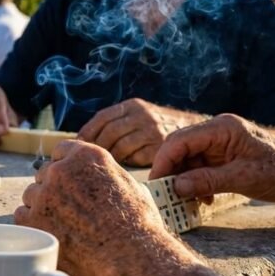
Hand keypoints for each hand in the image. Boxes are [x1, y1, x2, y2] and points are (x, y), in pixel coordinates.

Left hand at [14, 140, 193, 275]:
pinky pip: (21, 216)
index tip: (67, 181)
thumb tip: (106, 180)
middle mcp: (61, 170)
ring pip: (31, 196)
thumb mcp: (131, 186)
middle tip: (69, 211)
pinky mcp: (32, 220)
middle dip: (53, 190)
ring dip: (42, 208)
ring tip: (65, 227)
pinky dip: (32, 226)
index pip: (61, 151)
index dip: (64, 167)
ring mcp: (44, 194)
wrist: (130, 257)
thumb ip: (107, 175)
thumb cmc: (138, 226)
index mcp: (87, 156)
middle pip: (44, 175)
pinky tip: (52, 235)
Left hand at [78, 98, 207, 166]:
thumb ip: (119, 124)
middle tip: (90, 162)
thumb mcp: (140, 118)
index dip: (86, 134)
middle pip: (107, 134)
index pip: (100, 119)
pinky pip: (136, 158)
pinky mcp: (160, 146)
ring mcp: (151, 130)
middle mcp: (141, 115)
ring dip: (112, 159)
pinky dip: (129, 164)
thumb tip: (84, 140)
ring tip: (107, 167)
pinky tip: (127, 169)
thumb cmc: (160, 129)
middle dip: (96, 150)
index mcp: (132, 106)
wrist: (197, 132)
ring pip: (120, 147)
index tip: (77, 147)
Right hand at [149, 114, 274, 202]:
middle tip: (164, 195)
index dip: (164, 161)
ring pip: (188, 160)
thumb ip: (207, 180)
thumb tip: (177, 187)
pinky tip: (203, 198)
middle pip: (181, 148)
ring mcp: (221, 144)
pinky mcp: (224, 157)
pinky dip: (196, 183)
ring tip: (185, 201)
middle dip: (171, 172)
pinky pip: (200, 168)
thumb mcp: (243, 179)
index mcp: (223, 128)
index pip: (180, 140)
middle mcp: (218, 132)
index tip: (156, 183)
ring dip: (184, 180)